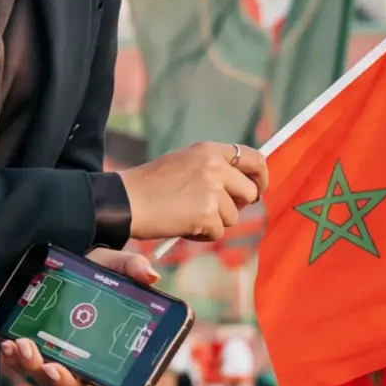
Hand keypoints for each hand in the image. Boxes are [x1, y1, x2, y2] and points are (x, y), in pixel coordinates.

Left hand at [0, 246, 161, 385]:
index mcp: (110, 352)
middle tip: (51, 366)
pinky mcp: (33, 349)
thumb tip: (151, 274)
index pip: (114, 384)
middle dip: (61, 380)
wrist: (65, 264)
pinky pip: (22, 364)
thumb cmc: (95, 272)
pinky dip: (14, 358)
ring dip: (31, 367)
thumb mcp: (114, 265)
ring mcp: (56, 357)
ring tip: (21, 345)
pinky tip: (8, 342)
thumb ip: (132, 267)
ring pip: (44, 377)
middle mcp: (83, 361)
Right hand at [121, 140, 267, 244]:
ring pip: (233, 217)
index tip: (258, 189)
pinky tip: (181, 225)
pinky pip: (217, 233)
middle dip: (236, 206)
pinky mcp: (206, 214)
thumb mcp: (185, 164)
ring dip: (213, 222)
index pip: (254, 158)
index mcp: (209, 150)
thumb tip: (248, 191)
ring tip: (185, 214)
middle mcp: (214, 166)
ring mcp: (211, 190)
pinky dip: (201, 235)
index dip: (261, 177)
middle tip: (213, 211)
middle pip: (249, 193)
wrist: (124, 201)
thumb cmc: (151, 186)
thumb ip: (215, 170)